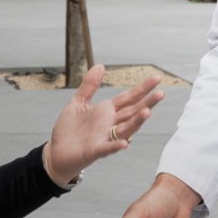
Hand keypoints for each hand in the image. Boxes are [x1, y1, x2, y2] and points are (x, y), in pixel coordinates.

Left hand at [42, 66, 164, 186]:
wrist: (56, 152)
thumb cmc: (69, 130)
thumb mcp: (78, 102)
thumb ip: (90, 86)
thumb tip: (100, 65)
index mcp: (106, 111)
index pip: (128, 98)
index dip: (142, 89)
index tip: (157, 78)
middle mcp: (109, 124)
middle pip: (132, 112)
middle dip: (147, 103)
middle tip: (161, 93)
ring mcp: (104, 138)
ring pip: (125, 129)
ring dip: (136, 122)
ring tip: (147, 112)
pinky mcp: (94, 151)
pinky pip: (107, 148)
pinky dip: (115, 146)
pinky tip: (124, 144)